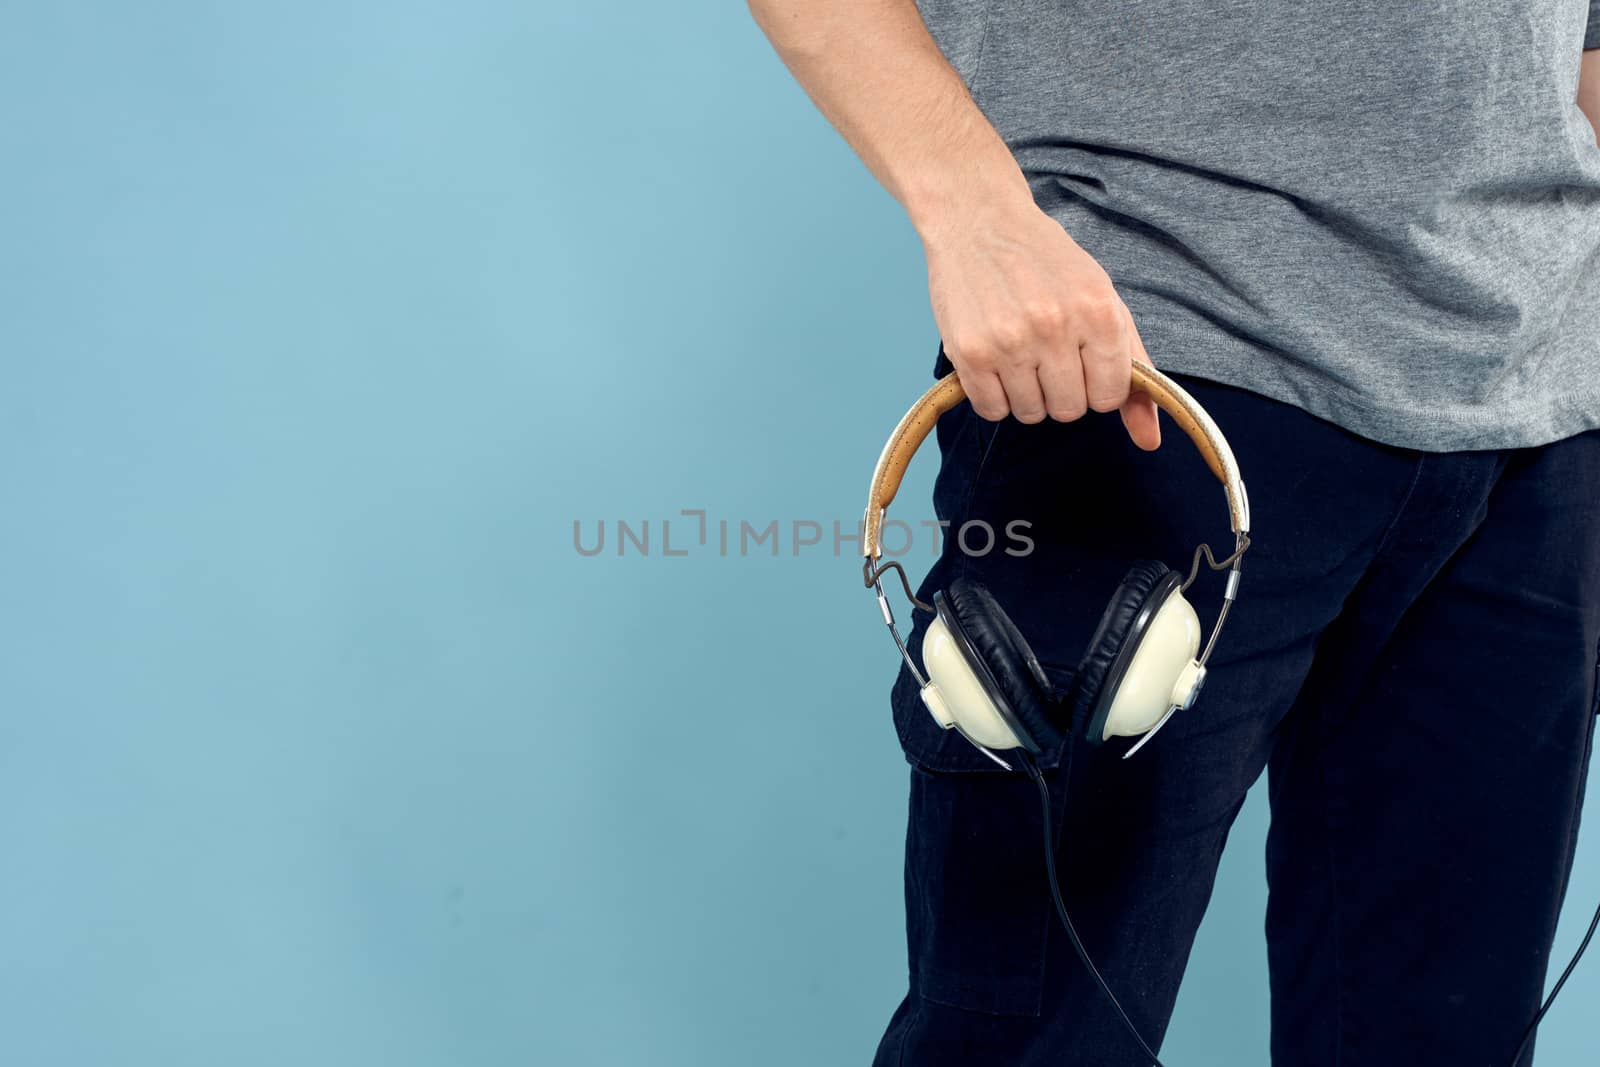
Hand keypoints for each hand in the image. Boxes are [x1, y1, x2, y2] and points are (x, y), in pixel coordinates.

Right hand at [920, 195, 1160, 449]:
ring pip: (1030, 413)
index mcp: (1097, 311)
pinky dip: (994, 395)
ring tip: (1017, 351)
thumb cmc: (1046, 262)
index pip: (1110, 396)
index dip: (1096, 385)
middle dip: (1060, 390)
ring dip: (1025, 393)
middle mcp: (1054, 327)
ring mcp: (1008, 341)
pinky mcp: (969, 353)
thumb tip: (1149, 440)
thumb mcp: (1102, 298)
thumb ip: (1133, 366)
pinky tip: (993, 360)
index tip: (1081, 360)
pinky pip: (991, 409)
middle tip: (1045, 352)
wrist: (979, 221)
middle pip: (1070, 409)